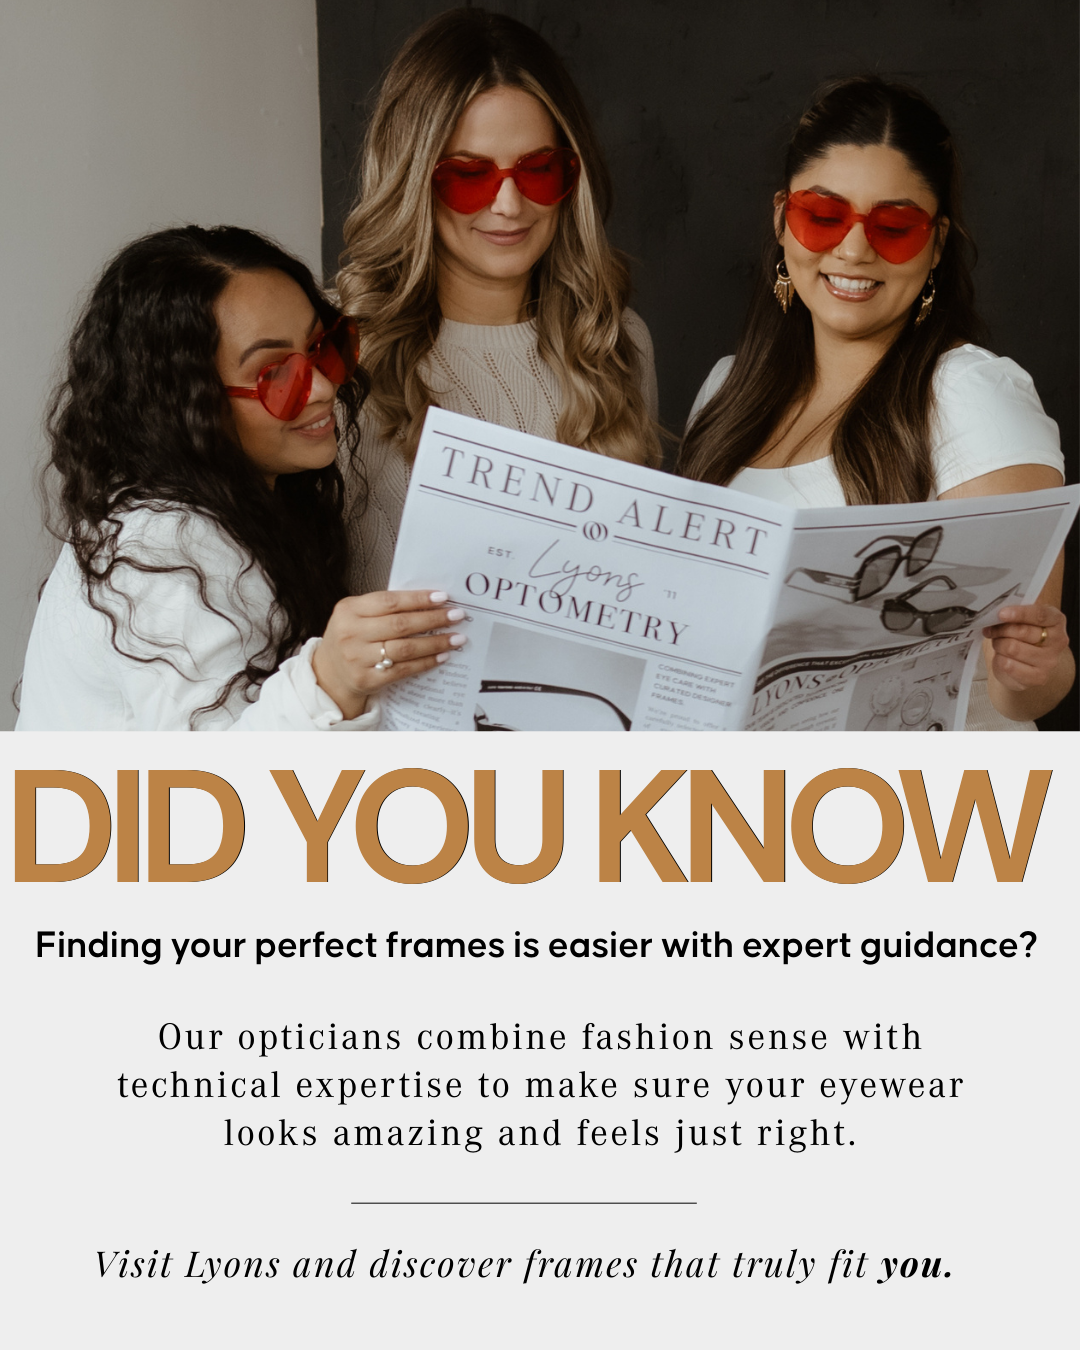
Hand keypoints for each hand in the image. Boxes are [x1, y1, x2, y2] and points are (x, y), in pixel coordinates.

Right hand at [312, 590, 465, 718]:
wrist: (328, 673)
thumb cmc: (349, 638)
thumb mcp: (355, 615)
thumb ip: (383, 608)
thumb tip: (427, 602)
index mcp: (349, 610)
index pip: (389, 602)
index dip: (418, 599)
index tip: (442, 597)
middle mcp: (351, 634)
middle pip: (400, 625)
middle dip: (433, 619)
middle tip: (455, 615)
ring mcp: (358, 659)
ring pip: (405, 649)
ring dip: (435, 642)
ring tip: (456, 637)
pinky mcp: (367, 679)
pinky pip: (403, 670)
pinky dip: (425, 662)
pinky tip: (441, 656)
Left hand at [982, 603, 1068, 692]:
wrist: (1026, 663)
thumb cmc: (1023, 637)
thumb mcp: (1023, 620)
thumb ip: (1015, 615)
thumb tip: (995, 614)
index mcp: (1056, 620)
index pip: (1040, 615)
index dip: (1020, 613)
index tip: (1001, 614)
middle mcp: (1058, 640)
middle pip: (1022, 631)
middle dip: (1000, 630)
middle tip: (991, 629)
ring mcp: (1050, 661)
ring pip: (1013, 648)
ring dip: (998, 644)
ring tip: (998, 643)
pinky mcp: (1039, 677)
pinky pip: (1009, 665)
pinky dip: (999, 659)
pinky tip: (1001, 657)